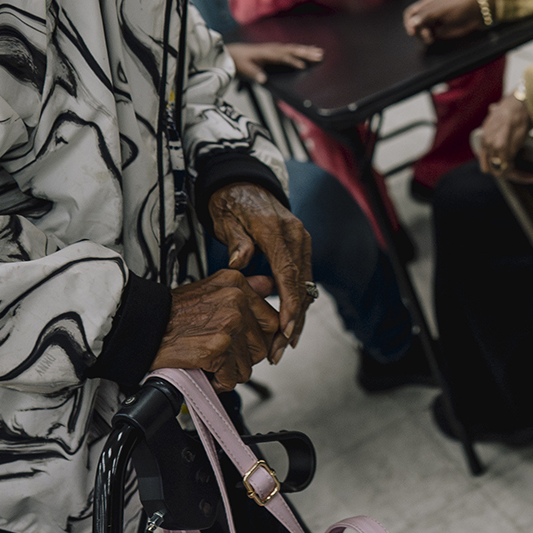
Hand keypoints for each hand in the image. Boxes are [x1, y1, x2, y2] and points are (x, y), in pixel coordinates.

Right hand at [151, 269, 280, 389]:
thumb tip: (268, 285)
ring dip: (231, 371)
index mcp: (237, 284)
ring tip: (212, 362)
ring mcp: (229, 324)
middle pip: (263, 344)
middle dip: (245, 356)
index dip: (258, 338)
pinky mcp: (218, 348)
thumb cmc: (172, 313)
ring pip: (250, 364)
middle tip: (224, 355)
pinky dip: (219, 382)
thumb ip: (244, 287)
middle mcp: (236, 300)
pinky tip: (205, 371)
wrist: (143, 327)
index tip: (245, 345)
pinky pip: (232, 377)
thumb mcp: (211, 288)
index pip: (271, 320)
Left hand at [206, 182, 312, 360]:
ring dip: (297, 318)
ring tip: (282, 346)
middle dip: (293, 322)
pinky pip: (302, 280)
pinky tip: (289, 325)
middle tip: (278, 351)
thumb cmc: (232, 201)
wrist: (243, 181)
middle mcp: (296, 237)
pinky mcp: (300, 247)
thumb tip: (239, 263)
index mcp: (278, 231)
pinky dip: (297, 304)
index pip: (289, 274)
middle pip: (301, 287)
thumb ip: (237, 241)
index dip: (289, 306)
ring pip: (305, 287)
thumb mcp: (228, 218)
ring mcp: (301, 242)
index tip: (285, 331)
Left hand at [224, 42, 322, 83]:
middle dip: (306, 53)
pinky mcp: (276, 50)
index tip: (303, 66)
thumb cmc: (239, 61)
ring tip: (320, 53)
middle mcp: (273, 49)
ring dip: (307, 50)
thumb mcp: (244, 69)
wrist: (233, 52)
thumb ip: (254, 73)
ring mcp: (275, 48)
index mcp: (266, 53)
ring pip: (294, 48)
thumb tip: (262, 79)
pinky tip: (310, 49)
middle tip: (319, 56)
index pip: (282, 57)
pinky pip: (292, 49)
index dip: (292, 61)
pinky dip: (302, 49)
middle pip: (292, 50)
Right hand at [402, 0, 483, 43]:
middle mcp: (429, 13)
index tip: (412, 31)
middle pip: (414, 24)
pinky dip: (429, 39)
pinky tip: (432, 40)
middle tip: (425, 35)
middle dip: (416, 30)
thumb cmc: (458, 6)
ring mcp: (435, 22)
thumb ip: (424, 17)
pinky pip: (431, 36)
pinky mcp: (442, 31)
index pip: (410, 13)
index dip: (408, 22)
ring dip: (422, 36)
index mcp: (426, 4)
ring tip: (430, 39)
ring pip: (422, 32)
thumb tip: (411, 23)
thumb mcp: (439, 10)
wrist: (476, 11)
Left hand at [477, 95, 532, 180]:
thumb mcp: (498, 112)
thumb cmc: (512, 109)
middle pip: (492, 169)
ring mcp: (494, 148)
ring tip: (529, 178)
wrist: (518, 105)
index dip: (497, 168)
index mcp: (484, 138)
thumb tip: (492, 108)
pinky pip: (510, 169)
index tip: (510, 169)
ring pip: (502, 171)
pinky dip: (521, 175)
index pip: (486, 162)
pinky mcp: (504, 150)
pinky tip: (530, 176)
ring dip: (516, 177)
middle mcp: (487, 144)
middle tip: (520, 175)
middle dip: (506, 174)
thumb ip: (494, 114)